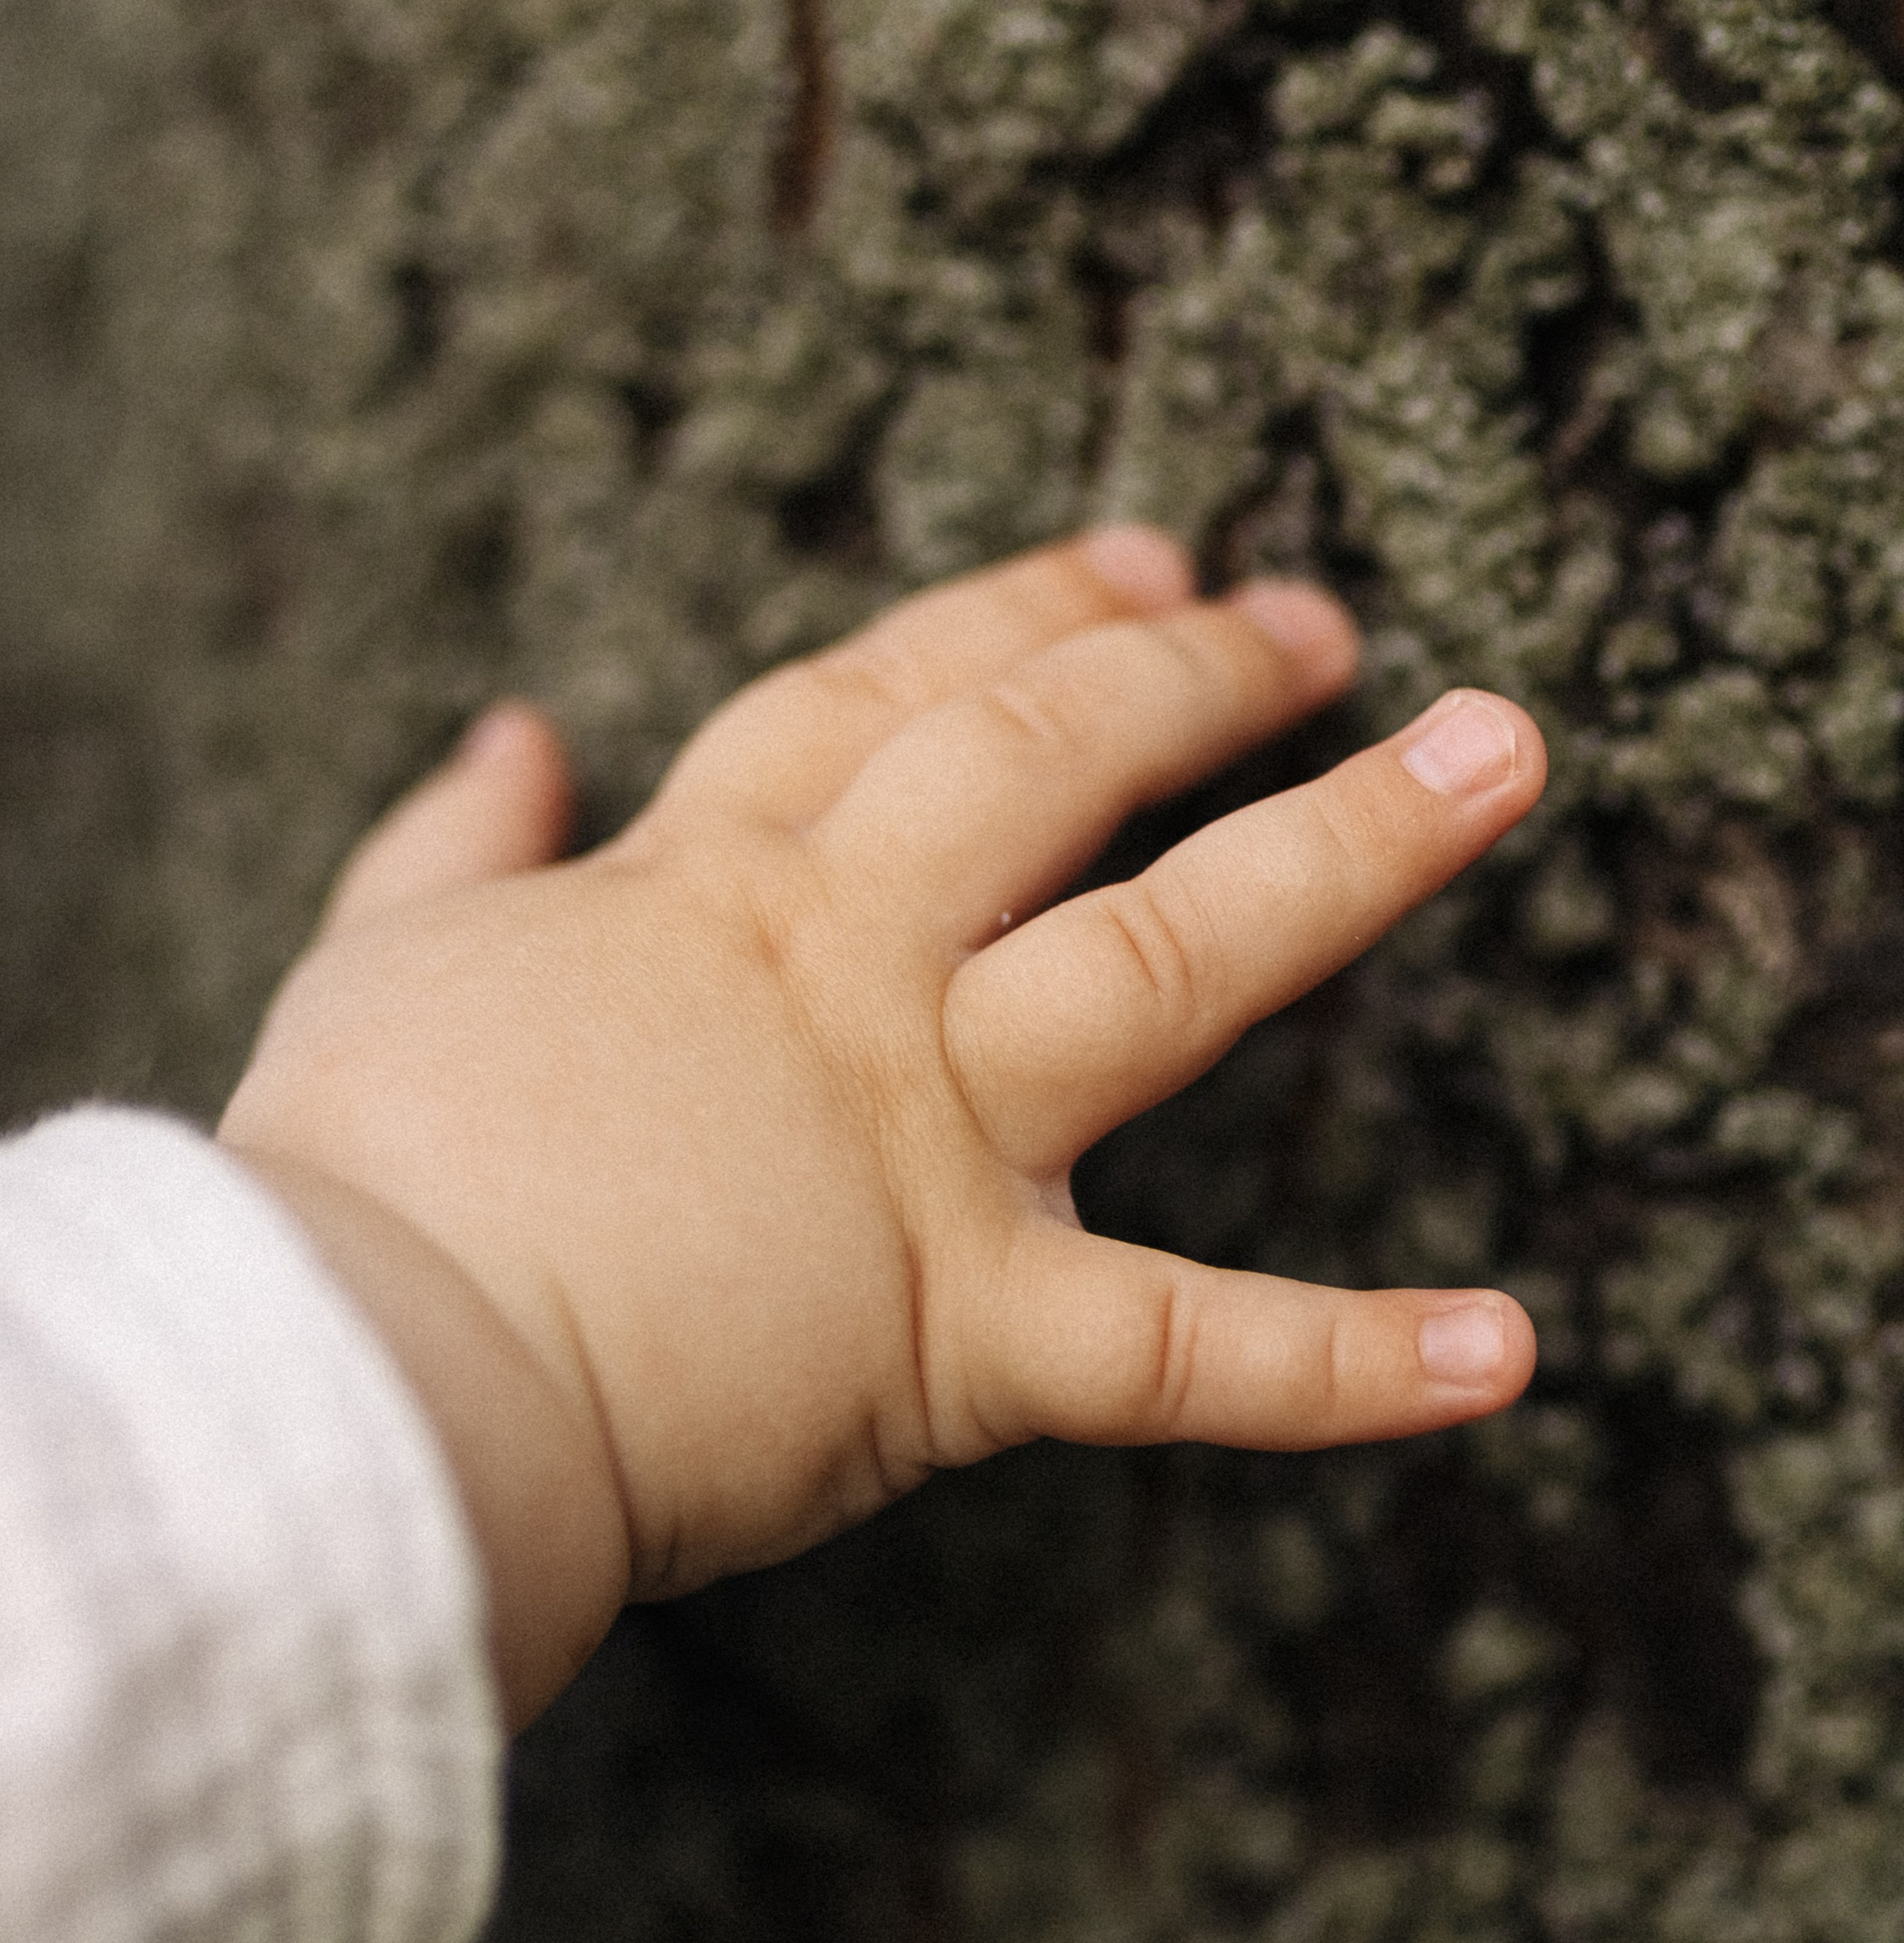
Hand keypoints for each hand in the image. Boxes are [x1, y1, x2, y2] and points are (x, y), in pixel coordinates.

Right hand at [220, 528, 1544, 1728]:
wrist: (357, 1379)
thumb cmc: (356, 1185)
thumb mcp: (374, 964)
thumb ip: (450, 846)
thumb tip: (513, 732)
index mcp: (706, 888)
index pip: (887, 701)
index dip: (1015, 614)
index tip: (1134, 563)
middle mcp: (846, 975)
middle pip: (1049, 763)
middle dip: (1190, 672)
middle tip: (1314, 619)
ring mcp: (923, 1140)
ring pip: (1175, 960)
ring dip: (1350, 850)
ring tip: (1498, 757)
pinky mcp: (968, 1331)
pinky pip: (1191, 1352)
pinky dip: (1351, 1366)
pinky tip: (1508, 1350)